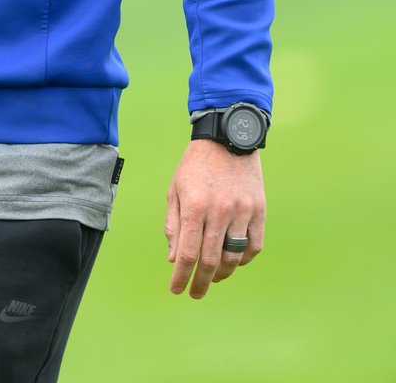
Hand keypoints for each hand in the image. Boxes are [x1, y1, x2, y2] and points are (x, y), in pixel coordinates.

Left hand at [165, 139, 265, 298]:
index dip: (181, 276)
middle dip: (201, 282)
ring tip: (212, 278)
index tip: (176, 290)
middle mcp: (219, 211)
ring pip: (234, 257)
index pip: (188, 252)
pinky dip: (243, 259)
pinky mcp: (259, 211)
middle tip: (195, 293)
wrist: (226, 139)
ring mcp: (242, 212)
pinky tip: (232, 261)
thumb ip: (174, 225)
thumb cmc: (194, 166)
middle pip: (211, 260)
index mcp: (194, 206)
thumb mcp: (175, 190)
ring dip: (222, 273)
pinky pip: (254, 246)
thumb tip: (175, 260)